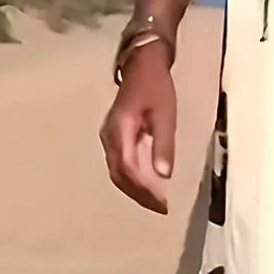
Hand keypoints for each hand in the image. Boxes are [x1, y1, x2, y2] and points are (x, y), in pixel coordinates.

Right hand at [99, 42, 175, 213]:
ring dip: (134, 189)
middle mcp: (109, 136)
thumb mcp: (165, 115)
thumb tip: (164, 176)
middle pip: (119, 175)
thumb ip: (163, 145)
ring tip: (154, 201)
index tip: (162, 204)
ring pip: (117, 172)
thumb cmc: (156, 87)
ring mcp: (109, 136)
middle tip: (160, 208)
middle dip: (139, 195)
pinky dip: (131, 178)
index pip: (128, 169)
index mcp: (120, 130)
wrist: (143, 65)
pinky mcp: (114, 136)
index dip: (144, 190)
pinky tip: (145, 184)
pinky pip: (119, 164)